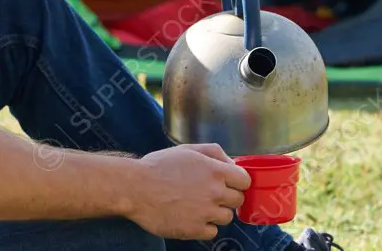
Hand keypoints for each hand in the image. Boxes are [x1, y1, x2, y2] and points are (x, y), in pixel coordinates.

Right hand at [127, 144, 250, 239]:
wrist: (136, 188)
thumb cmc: (159, 166)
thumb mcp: (188, 150)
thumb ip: (214, 153)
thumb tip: (232, 164)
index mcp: (215, 171)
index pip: (245, 180)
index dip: (237, 181)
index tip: (229, 183)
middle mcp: (215, 192)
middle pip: (238, 200)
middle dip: (227, 197)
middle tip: (211, 194)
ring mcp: (206, 213)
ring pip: (226, 218)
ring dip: (216, 212)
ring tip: (197, 205)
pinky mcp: (194, 230)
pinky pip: (212, 232)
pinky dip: (204, 226)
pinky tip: (191, 216)